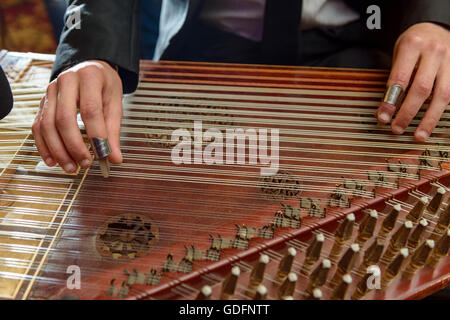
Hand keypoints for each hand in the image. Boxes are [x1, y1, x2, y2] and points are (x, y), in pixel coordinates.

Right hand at [32, 60, 122, 172]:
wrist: (90, 67)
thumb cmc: (104, 85)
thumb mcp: (116, 102)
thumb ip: (114, 131)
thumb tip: (114, 158)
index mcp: (89, 77)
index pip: (90, 110)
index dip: (96, 135)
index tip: (102, 155)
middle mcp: (66, 81)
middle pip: (64, 118)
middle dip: (74, 146)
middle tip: (85, 164)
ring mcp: (50, 91)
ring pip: (47, 124)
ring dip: (58, 150)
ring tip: (71, 167)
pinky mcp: (42, 101)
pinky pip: (37, 126)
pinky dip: (44, 146)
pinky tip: (53, 160)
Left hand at [376, 22, 449, 140]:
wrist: (437, 27)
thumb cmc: (414, 43)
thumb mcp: (400, 52)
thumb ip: (396, 76)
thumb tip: (388, 108)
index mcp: (413, 44)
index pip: (399, 79)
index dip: (390, 102)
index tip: (382, 117)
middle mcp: (434, 51)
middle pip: (421, 89)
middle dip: (407, 113)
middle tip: (396, 129)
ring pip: (442, 95)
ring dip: (429, 119)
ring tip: (418, 135)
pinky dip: (441, 111)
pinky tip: (432, 124)